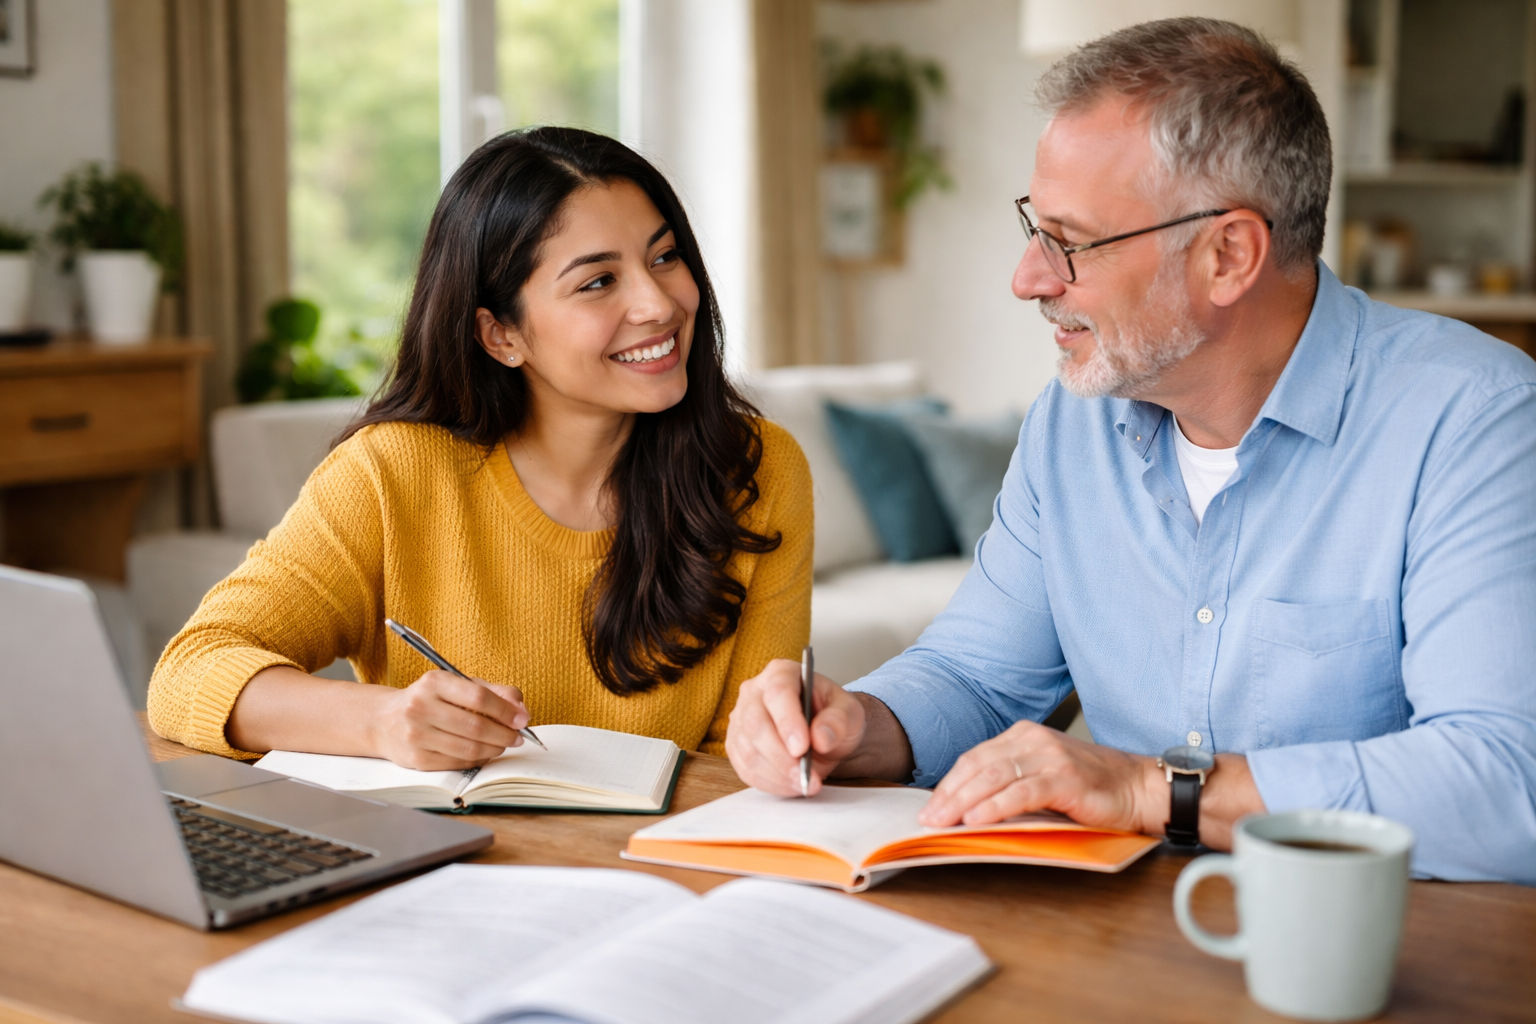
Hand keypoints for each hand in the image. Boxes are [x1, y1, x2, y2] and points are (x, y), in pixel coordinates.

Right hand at [370, 670, 529, 770]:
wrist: (384, 721)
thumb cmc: (430, 700)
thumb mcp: (457, 686)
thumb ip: (492, 692)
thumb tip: (521, 709)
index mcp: (434, 682)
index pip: (478, 697)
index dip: (505, 710)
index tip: (523, 719)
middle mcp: (421, 707)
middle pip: (475, 726)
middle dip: (504, 734)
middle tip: (518, 737)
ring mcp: (417, 734)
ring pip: (468, 749)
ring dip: (494, 749)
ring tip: (503, 745)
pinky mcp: (417, 758)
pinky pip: (457, 763)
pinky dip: (478, 760)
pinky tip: (484, 753)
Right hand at [725, 658, 865, 795]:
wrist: (823, 734)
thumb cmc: (834, 717)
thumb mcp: (850, 713)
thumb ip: (839, 720)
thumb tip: (820, 738)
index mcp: (782, 672)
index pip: (778, 693)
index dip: (788, 721)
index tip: (802, 748)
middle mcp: (754, 692)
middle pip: (756, 723)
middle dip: (781, 756)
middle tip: (806, 776)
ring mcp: (740, 719)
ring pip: (748, 750)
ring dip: (777, 774)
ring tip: (805, 783)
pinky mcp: (736, 745)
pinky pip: (745, 768)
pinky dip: (770, 783)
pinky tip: (791, 785)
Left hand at [917, 720, 1157, 832]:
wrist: (1138, 788)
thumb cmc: (1090, 787)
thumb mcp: (1043, 776)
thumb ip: (1011, 782)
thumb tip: (966, 807)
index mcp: (1023, 735)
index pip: (974, 759)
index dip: (949, 784)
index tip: (929, 808)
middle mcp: (1033, 739)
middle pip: (978, 766)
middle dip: (949, 795)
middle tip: (928, 819)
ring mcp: (1049, 756)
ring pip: (994, 777)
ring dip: (964, 801)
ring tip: (944, 821)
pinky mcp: (1064, 778)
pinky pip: (1021, 792)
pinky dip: (995, 806)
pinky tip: (977, 819)